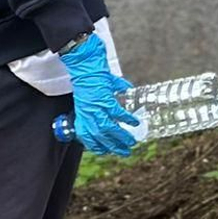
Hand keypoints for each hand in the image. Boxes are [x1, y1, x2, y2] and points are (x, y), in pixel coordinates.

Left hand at [60, 33, 138, 155]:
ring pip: (109, 129)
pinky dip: (126, 119)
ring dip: (121, 137)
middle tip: (125, 152)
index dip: (96, 146)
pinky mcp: (104, 99)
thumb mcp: (91, 93)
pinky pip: (117, 113)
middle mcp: (88, 113)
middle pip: (100, 137)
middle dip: (113, 147)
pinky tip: (135, 123)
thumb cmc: (88, 77)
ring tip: (132, 141)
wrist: (85, 65)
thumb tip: (125, 89)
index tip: (106, 151)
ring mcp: (96, 107)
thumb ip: (105, 98)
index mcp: (82, 114)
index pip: (87, 137)